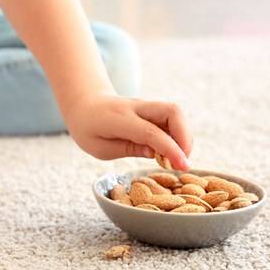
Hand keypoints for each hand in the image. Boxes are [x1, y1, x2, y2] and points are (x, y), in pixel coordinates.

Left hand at [64, 93, 192, 169]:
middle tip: (182, 162)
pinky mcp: (151, 108)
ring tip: (177, 158)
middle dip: (186, 137)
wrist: (84, 103)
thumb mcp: (100, 148)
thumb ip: (129, 149)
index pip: (151, 132)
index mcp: (119, 119)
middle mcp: (136, 107)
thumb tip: (157, 154)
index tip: (183, 166)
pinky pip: (172, 117)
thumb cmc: (89, 129)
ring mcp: (145, 105)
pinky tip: (170, 150)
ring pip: (176, 112)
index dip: (170, 149)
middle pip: (172, 111)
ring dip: (184, 136)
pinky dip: (177, 134)